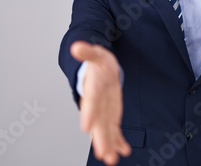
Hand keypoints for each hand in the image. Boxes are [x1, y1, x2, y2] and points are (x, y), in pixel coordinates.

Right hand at [71, 41, 131, 164]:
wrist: (101, 70)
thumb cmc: (98, 63)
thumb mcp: (96, 54)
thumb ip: (88, 52)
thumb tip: (76, 46)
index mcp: (92, 89)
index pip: (89, 101)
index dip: (88, 113)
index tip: (86, 127)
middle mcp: (97, 104)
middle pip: (97, 123)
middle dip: (100, 139)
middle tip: (104, 154)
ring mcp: (104, 112)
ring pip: (106, 131)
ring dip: (109, 145)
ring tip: (112, 159)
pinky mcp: (112, 115)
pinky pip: (115, 130)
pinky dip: (119, 141)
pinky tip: (124, 151)